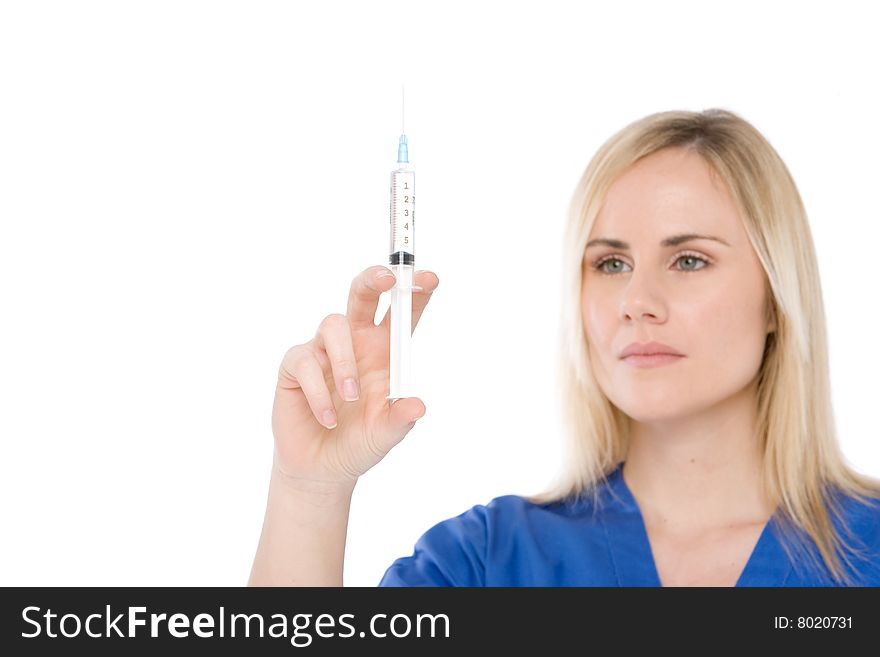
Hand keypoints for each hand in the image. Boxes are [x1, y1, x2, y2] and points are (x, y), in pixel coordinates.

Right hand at [271, 265, 438, 486]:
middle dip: (374, 279)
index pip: (402, 313)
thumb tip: (417, 406)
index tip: (430, 278)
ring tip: (352, 397)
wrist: (321, 470)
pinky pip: (305, 361)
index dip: (415, 291)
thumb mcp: (385, 435)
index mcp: (384, 351)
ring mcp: (323, 351)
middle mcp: (355, 343)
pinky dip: (319, 392)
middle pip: (363, 295)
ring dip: (345, 361)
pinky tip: (328, 418)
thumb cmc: (359, 443)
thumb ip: (400, 420)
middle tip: (387, 278)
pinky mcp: (295, 366)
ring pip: (333, 325)